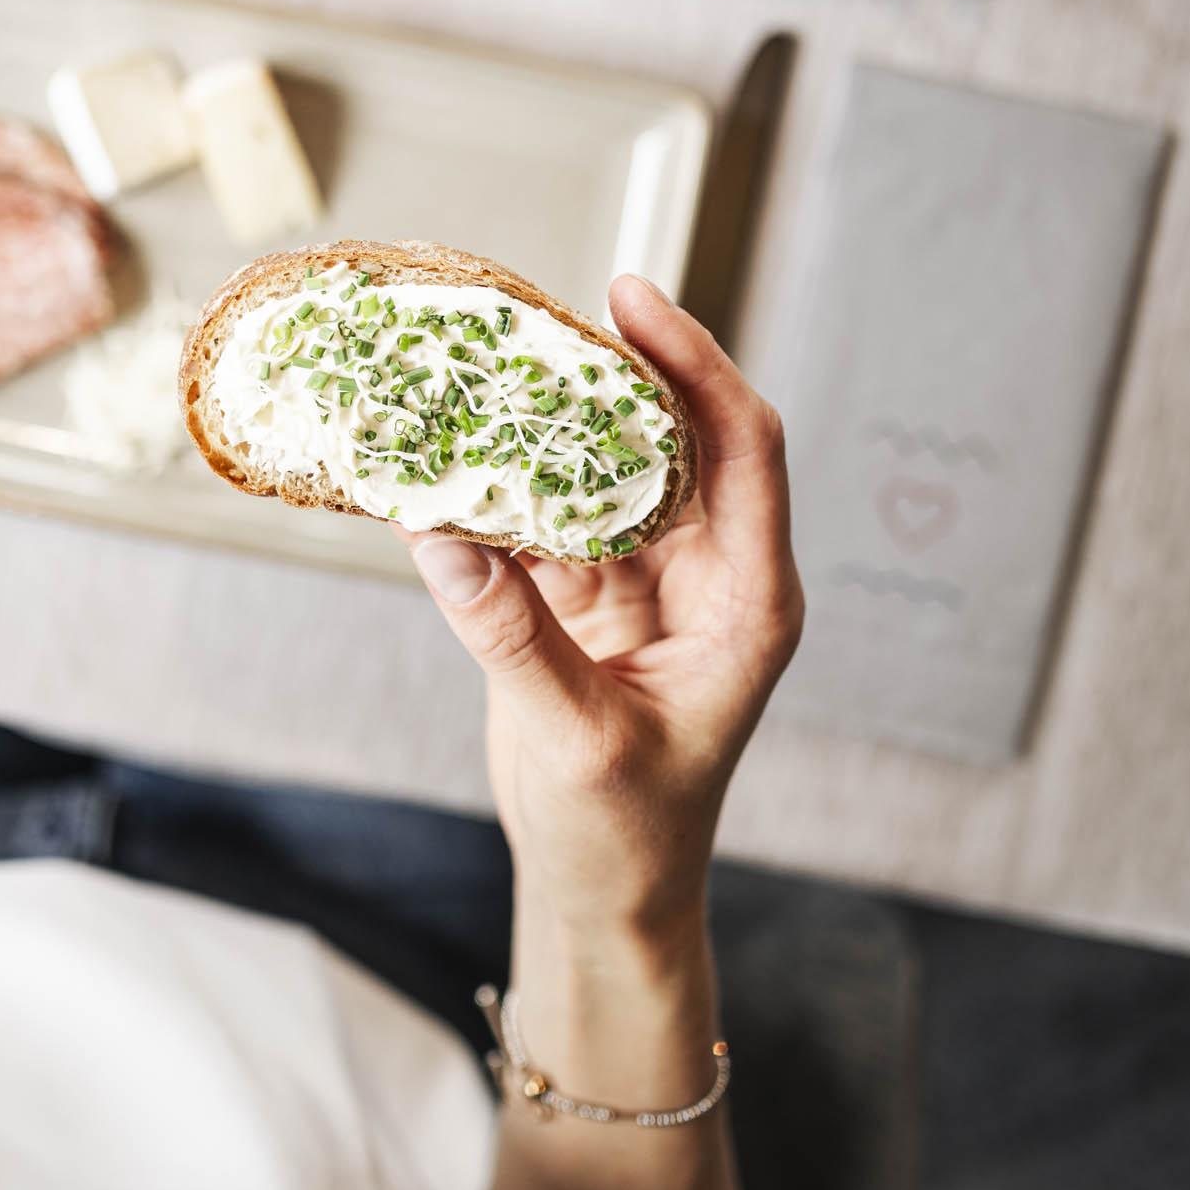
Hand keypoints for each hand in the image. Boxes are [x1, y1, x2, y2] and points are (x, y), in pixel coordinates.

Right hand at [404, 275, 800, 939]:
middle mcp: (709, 571)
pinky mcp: (585, 594)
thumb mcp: (573, 740)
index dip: (694, 362)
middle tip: (529, 309)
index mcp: (751, 599)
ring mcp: (647, 576)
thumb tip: (438, 532)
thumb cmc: (625, 834)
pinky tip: (443, 447)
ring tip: (476, 360)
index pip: (743, 447)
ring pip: (602, 465)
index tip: (631, 297)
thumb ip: (510, 635)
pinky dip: (498, 483)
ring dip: (542, 419)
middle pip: (672, 433)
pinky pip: (544, 514)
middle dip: (605, 368)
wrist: (605, 892)